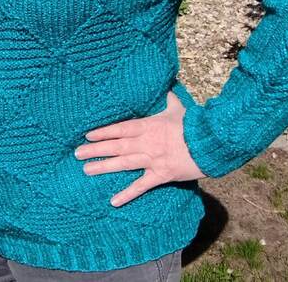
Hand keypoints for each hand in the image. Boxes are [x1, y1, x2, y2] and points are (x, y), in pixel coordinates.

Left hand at [74, 90, 206, 207]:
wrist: (210, 143)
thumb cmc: (194, 125)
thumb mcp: (178, 108)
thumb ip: (169, 99)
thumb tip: (167, 86)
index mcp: (148, 125)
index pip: (120, 128)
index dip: (103, 132)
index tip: (88, 134)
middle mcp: (146, 142)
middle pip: (116, 146)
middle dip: (95, 149)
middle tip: (77, 153)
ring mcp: (152, 159)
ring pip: (122, 164)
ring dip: (103, 167)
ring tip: (86, 170)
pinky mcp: (161, 175)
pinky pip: (141, 186)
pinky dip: (127, 194)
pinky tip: (113, 201)